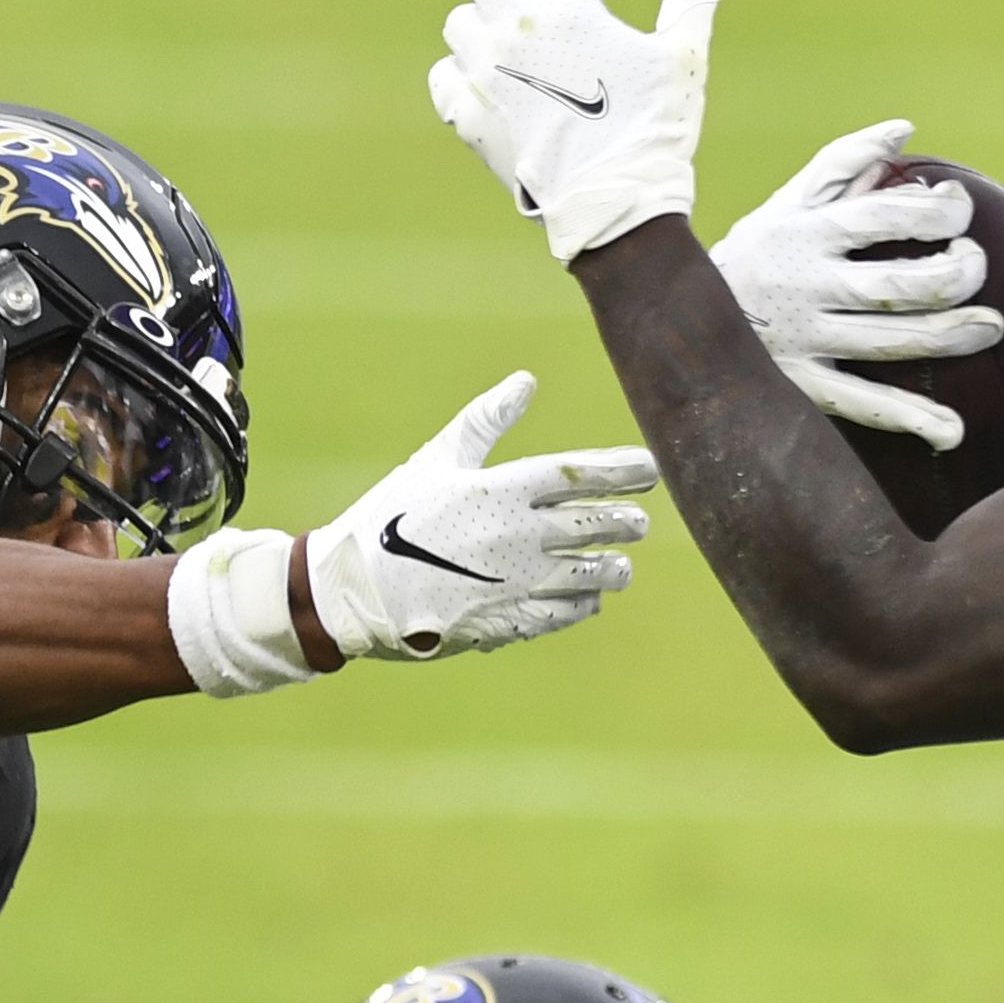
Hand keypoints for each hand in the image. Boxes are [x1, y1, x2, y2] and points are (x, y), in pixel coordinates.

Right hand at [300, 374, 654, 661]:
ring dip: (613, 567)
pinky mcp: (506, 621)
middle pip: (593, 524)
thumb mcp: (436, 460)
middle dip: (626, 521)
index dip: (620, 470)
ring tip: (622, 563)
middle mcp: (516, 535)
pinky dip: (582, 604)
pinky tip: (590, 599)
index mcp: (500, 490)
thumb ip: (485, 421)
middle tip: (641, 521)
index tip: (650, 468)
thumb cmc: (391, 517)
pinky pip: (562, 613)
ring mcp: (515, 581)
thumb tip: (526, 381)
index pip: (578, 474)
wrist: (353, 589)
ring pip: (589, 573)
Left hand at [428, 0, 721, 263]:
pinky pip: (444, 78)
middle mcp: (514, 32)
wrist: (614, 203)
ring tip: (509, 37)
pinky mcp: (470, 116)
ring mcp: (485, 75)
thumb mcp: (683, 56)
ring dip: (483, 22)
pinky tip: (484, 80)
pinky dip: (460, 73)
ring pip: (460, 23)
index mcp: (565, 9)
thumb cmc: (653, 128)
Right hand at [707, 120, 1003, 449]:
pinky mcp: (804, 385)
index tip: (960, 210)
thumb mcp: (789, 201)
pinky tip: (952, 430)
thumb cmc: (755, 251)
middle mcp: (809, 286)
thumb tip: (903, 130)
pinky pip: (863, 403)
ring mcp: (808, 339)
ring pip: (890, 341)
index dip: (937, 211)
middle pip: (898, 283)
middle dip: (953, 275)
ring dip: (949, 336)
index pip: (885, 216)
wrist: (678, 315)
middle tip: (977, 266)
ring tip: (990, 327)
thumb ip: (847, 162)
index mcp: (809, 233)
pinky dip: (910, 419)